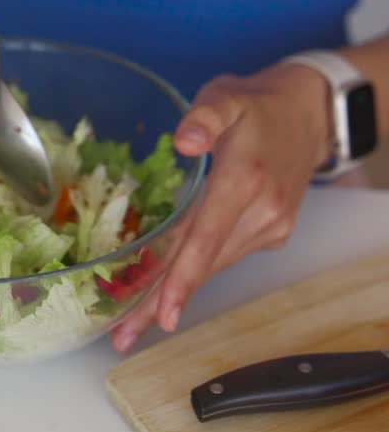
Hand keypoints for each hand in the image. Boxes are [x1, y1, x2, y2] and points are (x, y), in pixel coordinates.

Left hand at [113, 62, 330, 353]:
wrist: (308, 113)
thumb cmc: (257, 104)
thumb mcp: (227, 95)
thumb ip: (205, 116)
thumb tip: (184, 141)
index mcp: (244, 179)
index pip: (207, 238)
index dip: (181, 278)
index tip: (162, 315)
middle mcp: (261, 212)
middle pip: (204, 264)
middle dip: (161, 301)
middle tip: (122, 336)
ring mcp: (271, 227)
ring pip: (214, 266)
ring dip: (175, 293)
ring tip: (134, 323)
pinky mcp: (273, 233)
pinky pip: (225, 255)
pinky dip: (196, 271)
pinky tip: (166, 286)